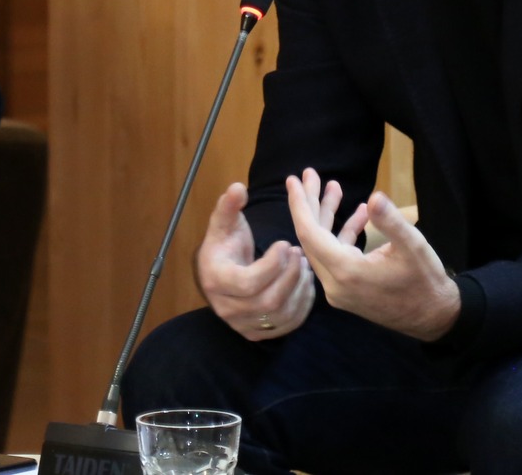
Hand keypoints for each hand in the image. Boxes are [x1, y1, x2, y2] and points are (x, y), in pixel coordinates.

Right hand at [194, 182, 316, 341]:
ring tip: (305, 265)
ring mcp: (243, 324)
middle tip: (300, 253)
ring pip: (280, 315)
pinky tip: (306, 283)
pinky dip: (302, 306)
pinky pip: (286, 325)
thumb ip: (229, 206)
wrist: (218, 273)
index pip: (248, 283)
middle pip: (268, 301)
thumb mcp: (224, 224)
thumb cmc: (224, 245)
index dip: (272, 265)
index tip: (286, 243)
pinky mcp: (257, 333)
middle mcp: (227, 309)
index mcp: (216, 281)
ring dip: (299, 289)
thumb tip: (237, 188)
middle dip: (290, 276)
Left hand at [286, 169, 458, 341]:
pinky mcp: (347, 290)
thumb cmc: (425, 281)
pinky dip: (343, 234)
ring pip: (323, 246)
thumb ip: (391, 221)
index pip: (309, 234)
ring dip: (327, 217)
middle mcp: (335, 284)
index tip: (293, 180)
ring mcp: (339, 289)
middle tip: (309, 174)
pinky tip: (360, 213)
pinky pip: (336, 257)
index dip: (300, 205)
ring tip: (334, 187)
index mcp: (346, 272)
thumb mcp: (413, 246)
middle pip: (311, 238)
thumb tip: (374, 196)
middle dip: (311, 204)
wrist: (434, 317)